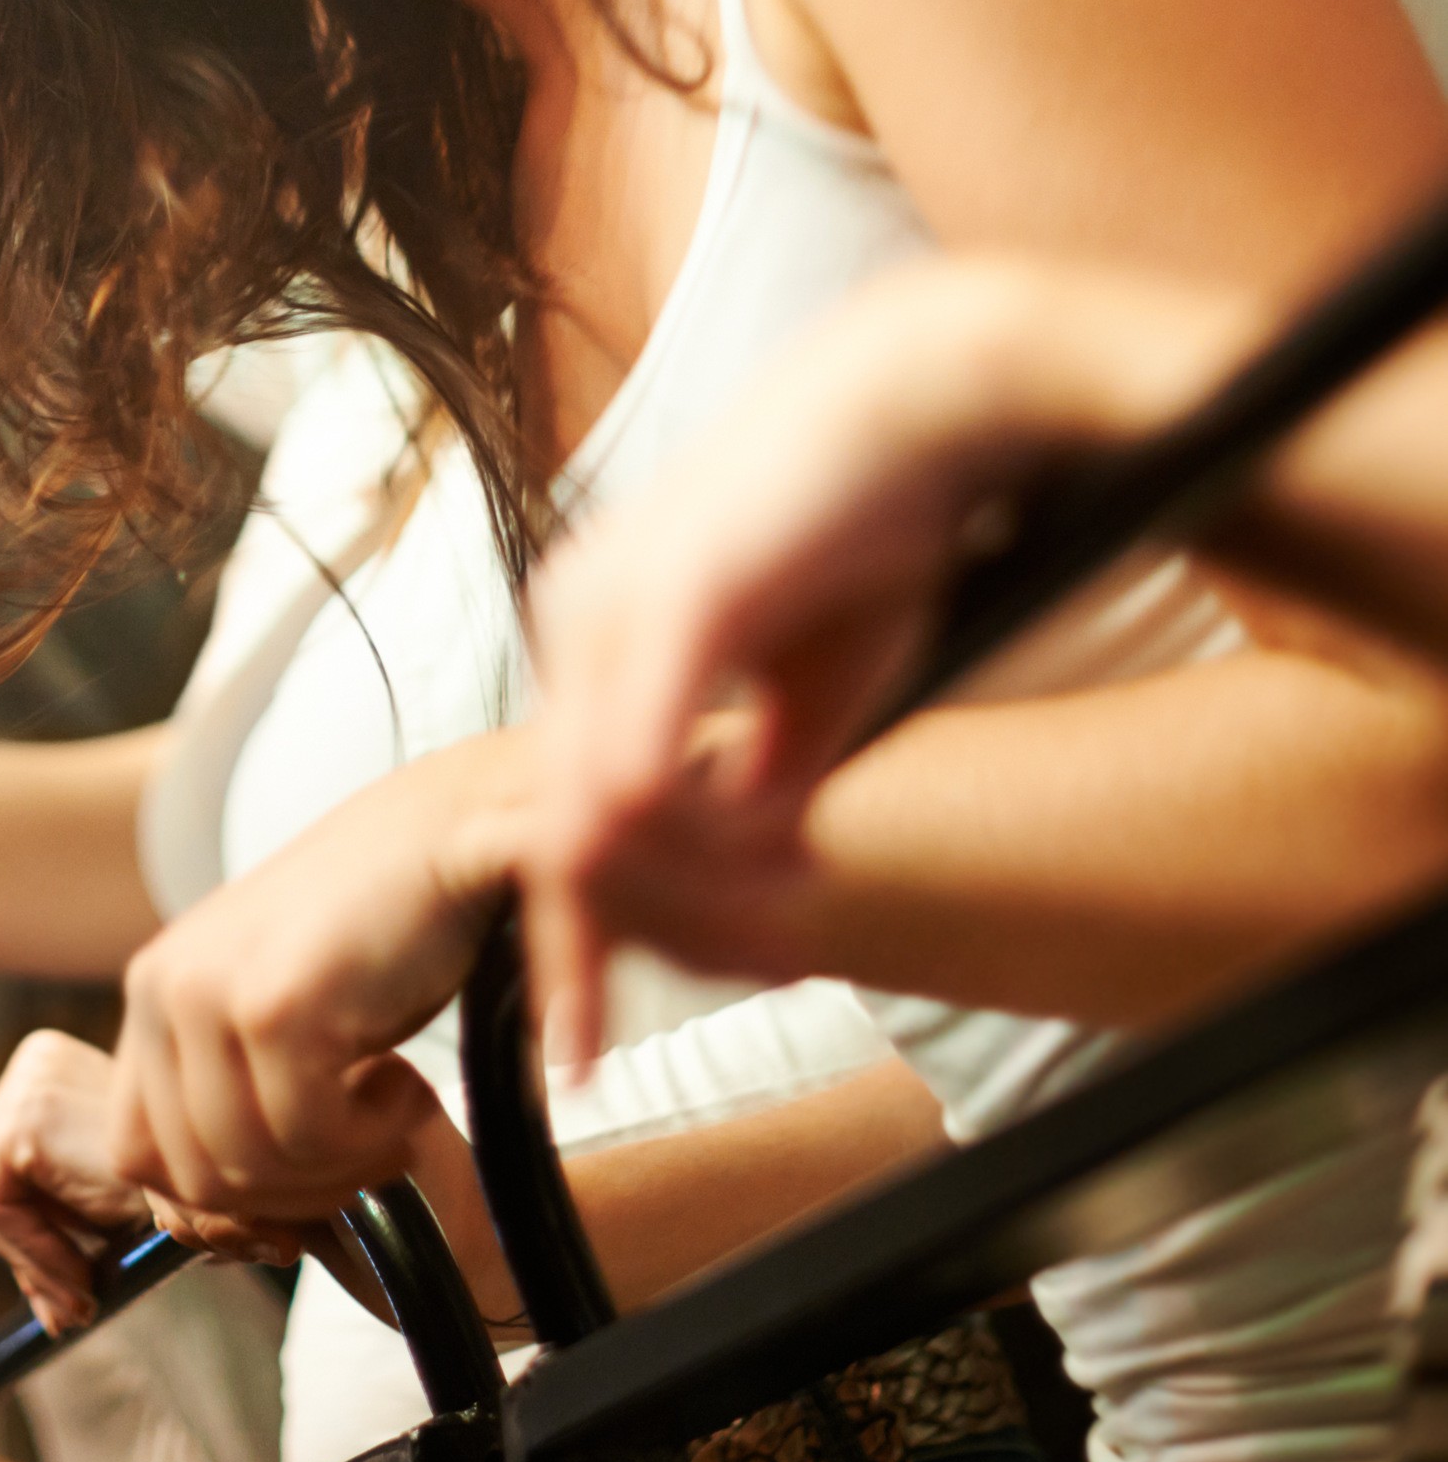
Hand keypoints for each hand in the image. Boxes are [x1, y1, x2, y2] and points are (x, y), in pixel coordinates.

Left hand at [0, 1033, 179, 1330]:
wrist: (241, 1203)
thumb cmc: (184, 1202)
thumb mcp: (92, 1198)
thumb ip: (23, 1196)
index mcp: (50, 1067)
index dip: (24, 1235)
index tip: (70, 1292)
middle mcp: (35, 1059)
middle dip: (24, 1251)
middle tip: (75, 1308)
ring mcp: (28, 1080)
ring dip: (32, 1262)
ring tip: (87, 1294)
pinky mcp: (25, 1118)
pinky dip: (32, 1256)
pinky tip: (87, 1279)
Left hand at [103, 744, 530, 1228]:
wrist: (456, 831)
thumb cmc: (385, 931)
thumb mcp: (281, 1015)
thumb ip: (233, 1091)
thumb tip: (217, 1225)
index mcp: (154, 991)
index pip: (139, 1156)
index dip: (224, 1204)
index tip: (306, 1193)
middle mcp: (163, 986)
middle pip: (187, 1180)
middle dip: (287, 1198)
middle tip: (364, 1155)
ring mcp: (210, 994)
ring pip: (243, 1171)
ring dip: (334, 1172)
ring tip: (387, 1115)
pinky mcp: (274, 1006)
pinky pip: (304, 1142)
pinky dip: (368, 1142)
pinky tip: (402, 1084)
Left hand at [519, 255, 1243, 1061]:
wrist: (913, 405)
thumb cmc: (867, 530)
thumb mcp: (813, 682)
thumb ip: (771, 761)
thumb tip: (749, 842)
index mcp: (603, 634)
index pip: (563, 807)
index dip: (574, 925)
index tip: (587, 1027)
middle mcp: (585, 614)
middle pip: (550, 814)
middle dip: (564, 945)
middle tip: (579, 1056)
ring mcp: (620, 597)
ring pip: (578, 790)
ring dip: (598, 907)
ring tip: (606, 1003)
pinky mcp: (679, 589)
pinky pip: (636, 724)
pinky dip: (634, 819)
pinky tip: (639, 893)